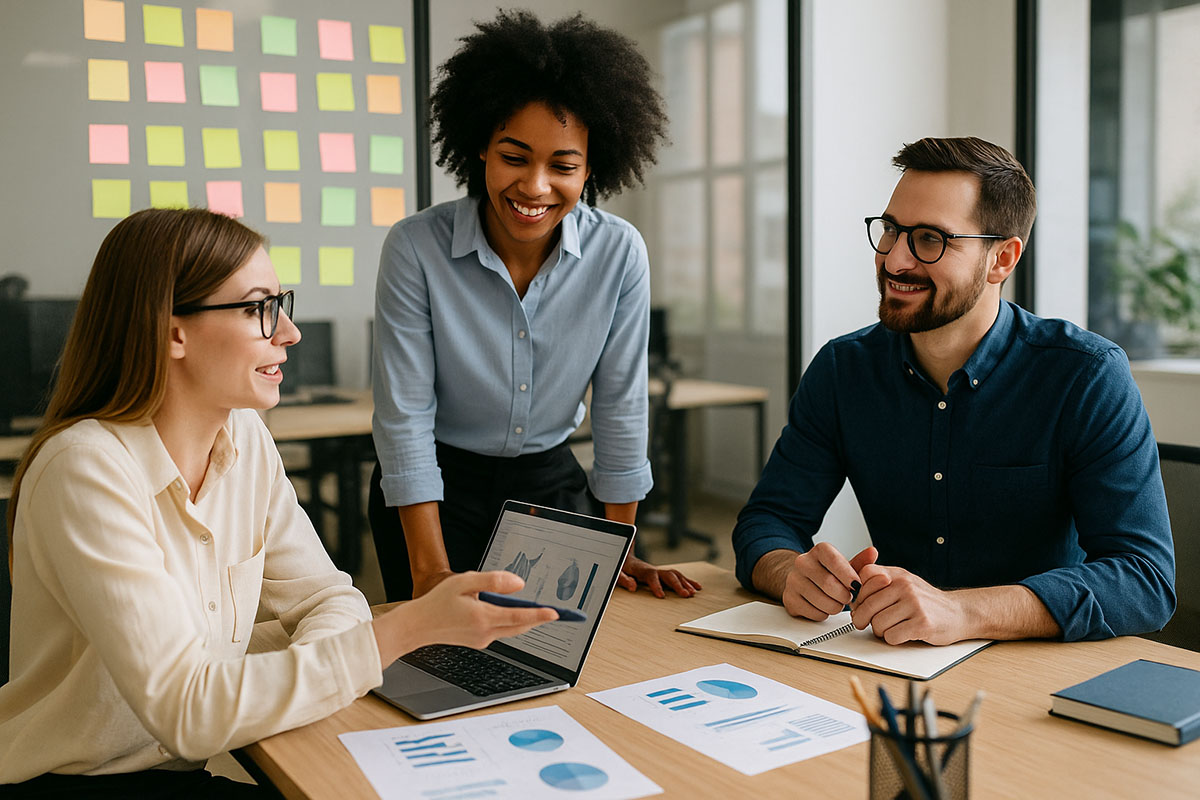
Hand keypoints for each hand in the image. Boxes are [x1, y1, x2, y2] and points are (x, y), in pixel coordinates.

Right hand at [379, 571, 556, 660]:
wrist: (417, 626)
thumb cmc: (438, 602)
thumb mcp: (465, 582)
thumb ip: (493, 581)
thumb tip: (518, 584)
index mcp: (482, 617)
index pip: (519, 617)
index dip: (539, 615)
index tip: (556, 613)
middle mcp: (485, 632)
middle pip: (520, 626)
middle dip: (538, 619)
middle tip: (556, 612)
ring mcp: (482, 640)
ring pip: (512, 630)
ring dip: (524, 621)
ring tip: (537, 610)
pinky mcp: (478, 642)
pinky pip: (501, 631)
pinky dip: (510, 622)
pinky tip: (508, 611)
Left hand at [617, 555, 702, 597]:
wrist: (625, 558)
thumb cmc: (621, 568)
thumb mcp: (617, 573)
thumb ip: (624, 579)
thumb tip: (633, 587)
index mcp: (642, 570)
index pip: (651, 577)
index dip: (656, 586)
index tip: (661, 596)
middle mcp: (654, 569)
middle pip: (668, 575)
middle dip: (678, 585)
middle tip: (686, 595)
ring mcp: (660, 571)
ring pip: (676, 575)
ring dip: (685, 583)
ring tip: (693, 593)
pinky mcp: (663, 574)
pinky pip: (678, 576)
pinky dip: (688, 581)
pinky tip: (697, 587)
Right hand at [781, 543, 879, 620]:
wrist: (803, 579)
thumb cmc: (828, 573)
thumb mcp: (845, 566)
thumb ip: (860, 562)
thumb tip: (872, 552)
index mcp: (819, 551)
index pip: (835, 561)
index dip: (849, 576)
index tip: (857, 586)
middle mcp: (803, 562)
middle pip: (828, 584)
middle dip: (844, 596)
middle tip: (848, 597)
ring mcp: (793, 580)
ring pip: (822, 601)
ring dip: (835, 607)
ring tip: (837, 602)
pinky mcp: (789, 598)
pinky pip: (813, 612)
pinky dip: (824, 614)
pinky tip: (823, 606)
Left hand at [851, 564, 965, 644]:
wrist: (958, 612)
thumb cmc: (926, 600)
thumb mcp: (903, 581)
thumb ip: (879, 581)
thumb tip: (852, 592)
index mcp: (897, 575)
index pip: (864, 577)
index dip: (858, 594)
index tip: (861, 604)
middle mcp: (905, 586)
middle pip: (866, 605)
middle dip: (862, 619)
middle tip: (865, 623)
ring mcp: (914, 604)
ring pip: (877, 623)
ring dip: (880, 631)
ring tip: (891, 628)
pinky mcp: (922, 624)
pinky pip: (891, 636)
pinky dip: (893, 639)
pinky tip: (902, 634)